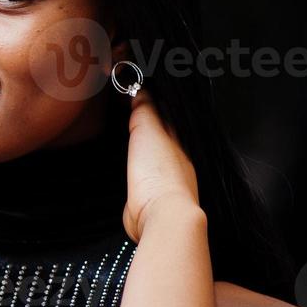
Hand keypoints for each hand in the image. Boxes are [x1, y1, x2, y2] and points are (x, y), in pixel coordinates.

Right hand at [123, 89, 200, 241]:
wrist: (160, 216)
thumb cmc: (159, 176)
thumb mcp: (148, 131)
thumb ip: (144, 110)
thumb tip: (140, 89)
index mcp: (178, 141)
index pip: (165, 115)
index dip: (151, 102)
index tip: (136, 92)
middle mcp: (175, 160)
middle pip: (161, 136)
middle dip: (148, 124)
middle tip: (129, 111)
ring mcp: (163, 181)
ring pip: (153, 157)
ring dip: (143, 148)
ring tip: (128, 139)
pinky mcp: (149, 199)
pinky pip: (143, 177)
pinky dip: (137, 170)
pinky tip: (130, 171)